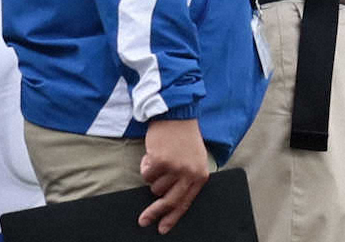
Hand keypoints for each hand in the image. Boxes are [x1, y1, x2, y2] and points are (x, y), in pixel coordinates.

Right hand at [138, 118, 209, 234]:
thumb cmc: (185, 138)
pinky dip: (146, 165)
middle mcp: (189, 173)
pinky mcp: (160, 161)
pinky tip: (153, 153)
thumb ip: (186, 179)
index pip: (185, 203)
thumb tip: (170, 203)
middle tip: (143, 220)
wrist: (177, 115)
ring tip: (160, 160)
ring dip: (153, 176)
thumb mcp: (194, 159)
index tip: (162, 228)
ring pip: (154, 187)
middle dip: (154, 213)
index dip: (172, 217)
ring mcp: (175, 167)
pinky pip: (146, 174)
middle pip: (169, 201)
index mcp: (200, 174)